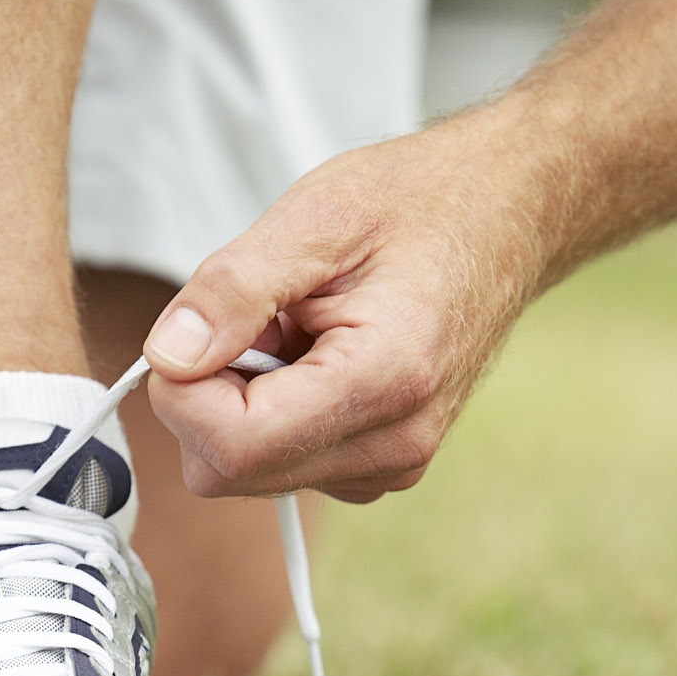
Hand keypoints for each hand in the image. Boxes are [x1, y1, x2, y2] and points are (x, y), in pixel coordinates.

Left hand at [143, 118, 543, 504]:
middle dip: (209, 397)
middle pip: (229, 472)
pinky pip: (280, 463)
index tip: (195, 329)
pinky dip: (270, 412)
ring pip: (247, 472)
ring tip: (296, 330)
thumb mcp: (316, 216)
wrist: (508, 215)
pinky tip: (311, 356)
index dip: (182, 392)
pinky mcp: (378, 465)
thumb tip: (168, 358)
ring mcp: (390, 464)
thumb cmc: (420, 203)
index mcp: (383, 382)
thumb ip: (233, 290)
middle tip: (257, 319)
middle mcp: (393, 445)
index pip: (231, 447)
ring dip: (240, 401)